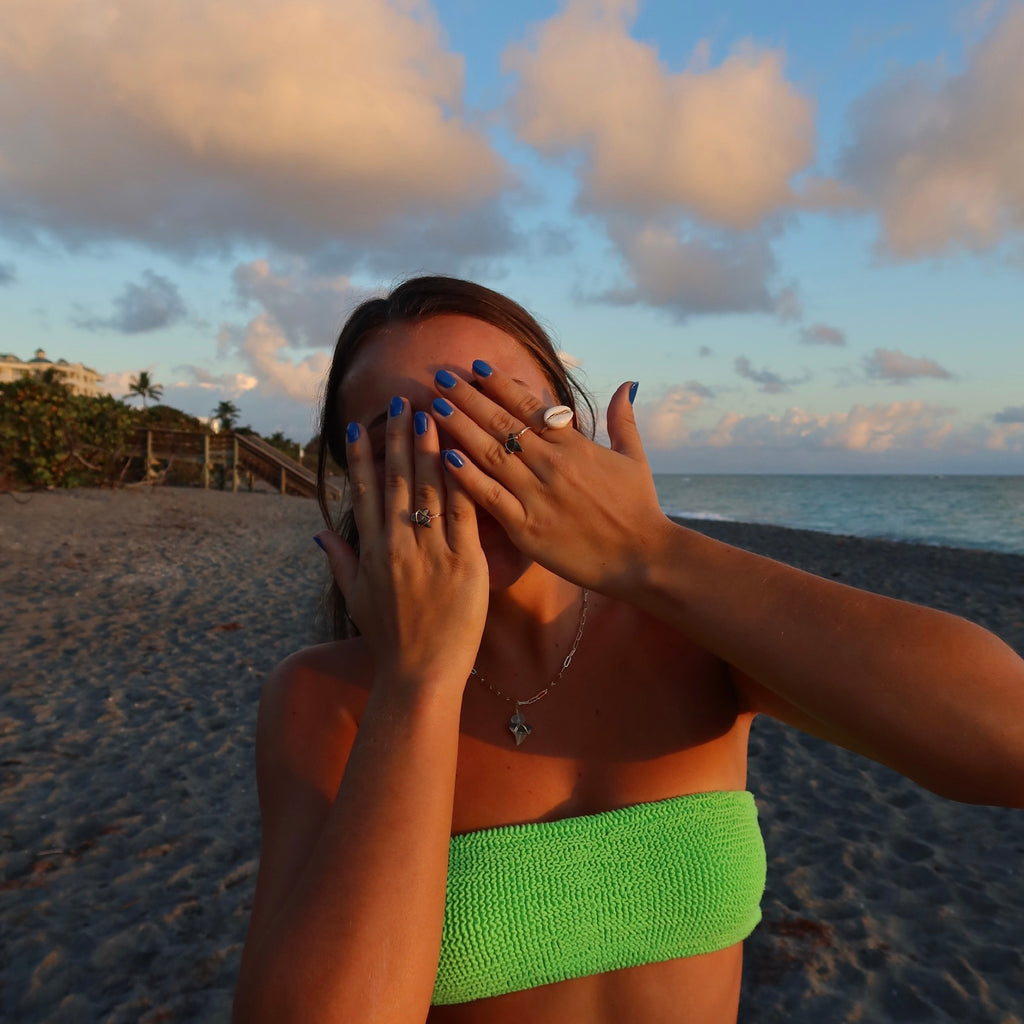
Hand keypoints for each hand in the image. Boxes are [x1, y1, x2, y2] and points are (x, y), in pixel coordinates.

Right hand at [316, 400, 488, 690]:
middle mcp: (398, 545)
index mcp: (372, 551)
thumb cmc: (390, 641)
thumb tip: (317, 534)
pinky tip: (465, 453)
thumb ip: (340, 562)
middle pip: (398, 480)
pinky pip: (465, 514)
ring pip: (430, 489)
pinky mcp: (465, 564)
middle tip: (403, 401)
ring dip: (430, 447)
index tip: (359, 426)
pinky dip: (464, 481)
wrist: (420, 676)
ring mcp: (431, 553)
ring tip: (432, 412)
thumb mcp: (356, 599)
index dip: (361, 457)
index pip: (364, 492)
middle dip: (400, 438)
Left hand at [429, 366, 670, 596]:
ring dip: (460, 428)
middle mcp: (552, 464)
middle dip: (468, 398)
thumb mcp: (634, 457)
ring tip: (434, 408)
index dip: (500, 384)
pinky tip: (445, 458)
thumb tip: (626, 384)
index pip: (529, 406)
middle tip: (441, 377)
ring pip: (490, 454)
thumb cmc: (639, 508)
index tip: (476, 366)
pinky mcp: (528, 529)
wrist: (644, 557)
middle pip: (501, 423)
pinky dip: (467, 477)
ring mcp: (538, 496)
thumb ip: (622, 420)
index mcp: (574, 445)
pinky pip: (491, 498)